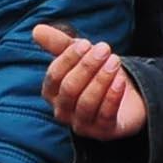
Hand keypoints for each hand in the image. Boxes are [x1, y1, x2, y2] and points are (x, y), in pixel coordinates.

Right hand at [34, 23, 145, 138]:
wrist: (125, 98)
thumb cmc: (94, 75)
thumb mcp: (78, 56)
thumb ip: (58, 44)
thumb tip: (37, 30)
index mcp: (52, 93)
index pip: (54, 76)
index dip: (69, 59)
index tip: (86, 43)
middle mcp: (63, 111)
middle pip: (70, 89)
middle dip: (87, 67)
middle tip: (105, 49)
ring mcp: (82, 124)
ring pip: (86, 103)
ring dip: (101, 79)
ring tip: (114, 61)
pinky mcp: (103, 132)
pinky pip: (105, 116)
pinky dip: (112, 97)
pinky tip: (120, 80)